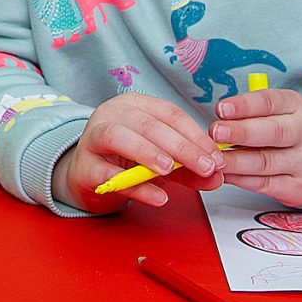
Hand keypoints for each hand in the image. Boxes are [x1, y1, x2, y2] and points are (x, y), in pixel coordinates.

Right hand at [51, 93, 223, 212]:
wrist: (87, 176)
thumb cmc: (125, 161)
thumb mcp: (162, 162)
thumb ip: (188, 169)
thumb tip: (216, 176)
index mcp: (136, 105)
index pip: (170, 114)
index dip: (196, 135)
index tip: (216, 157)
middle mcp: (113, 114)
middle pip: (148, 124)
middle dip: (181, 146)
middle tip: (205, 167)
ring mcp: (94, 138)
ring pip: (119, 136)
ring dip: (148, 151)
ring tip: (171, 169)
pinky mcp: (85, 166)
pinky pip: (108, 173)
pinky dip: (135, 186)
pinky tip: (158, 196)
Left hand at [212, 88, 301, 206]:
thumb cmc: (287, 132)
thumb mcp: (277, 112)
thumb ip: (251, 113)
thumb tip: (219, 119)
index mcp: (296, 106)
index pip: (269, 102)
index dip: (244, 106)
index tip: (222, 109)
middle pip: (272, 132)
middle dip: (241, 132)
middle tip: (216, 132)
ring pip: (265, 162)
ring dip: (236, 161)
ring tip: (215, 158)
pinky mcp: (299, 187)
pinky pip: (265, 184)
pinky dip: (241, 180)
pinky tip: (226, 174)